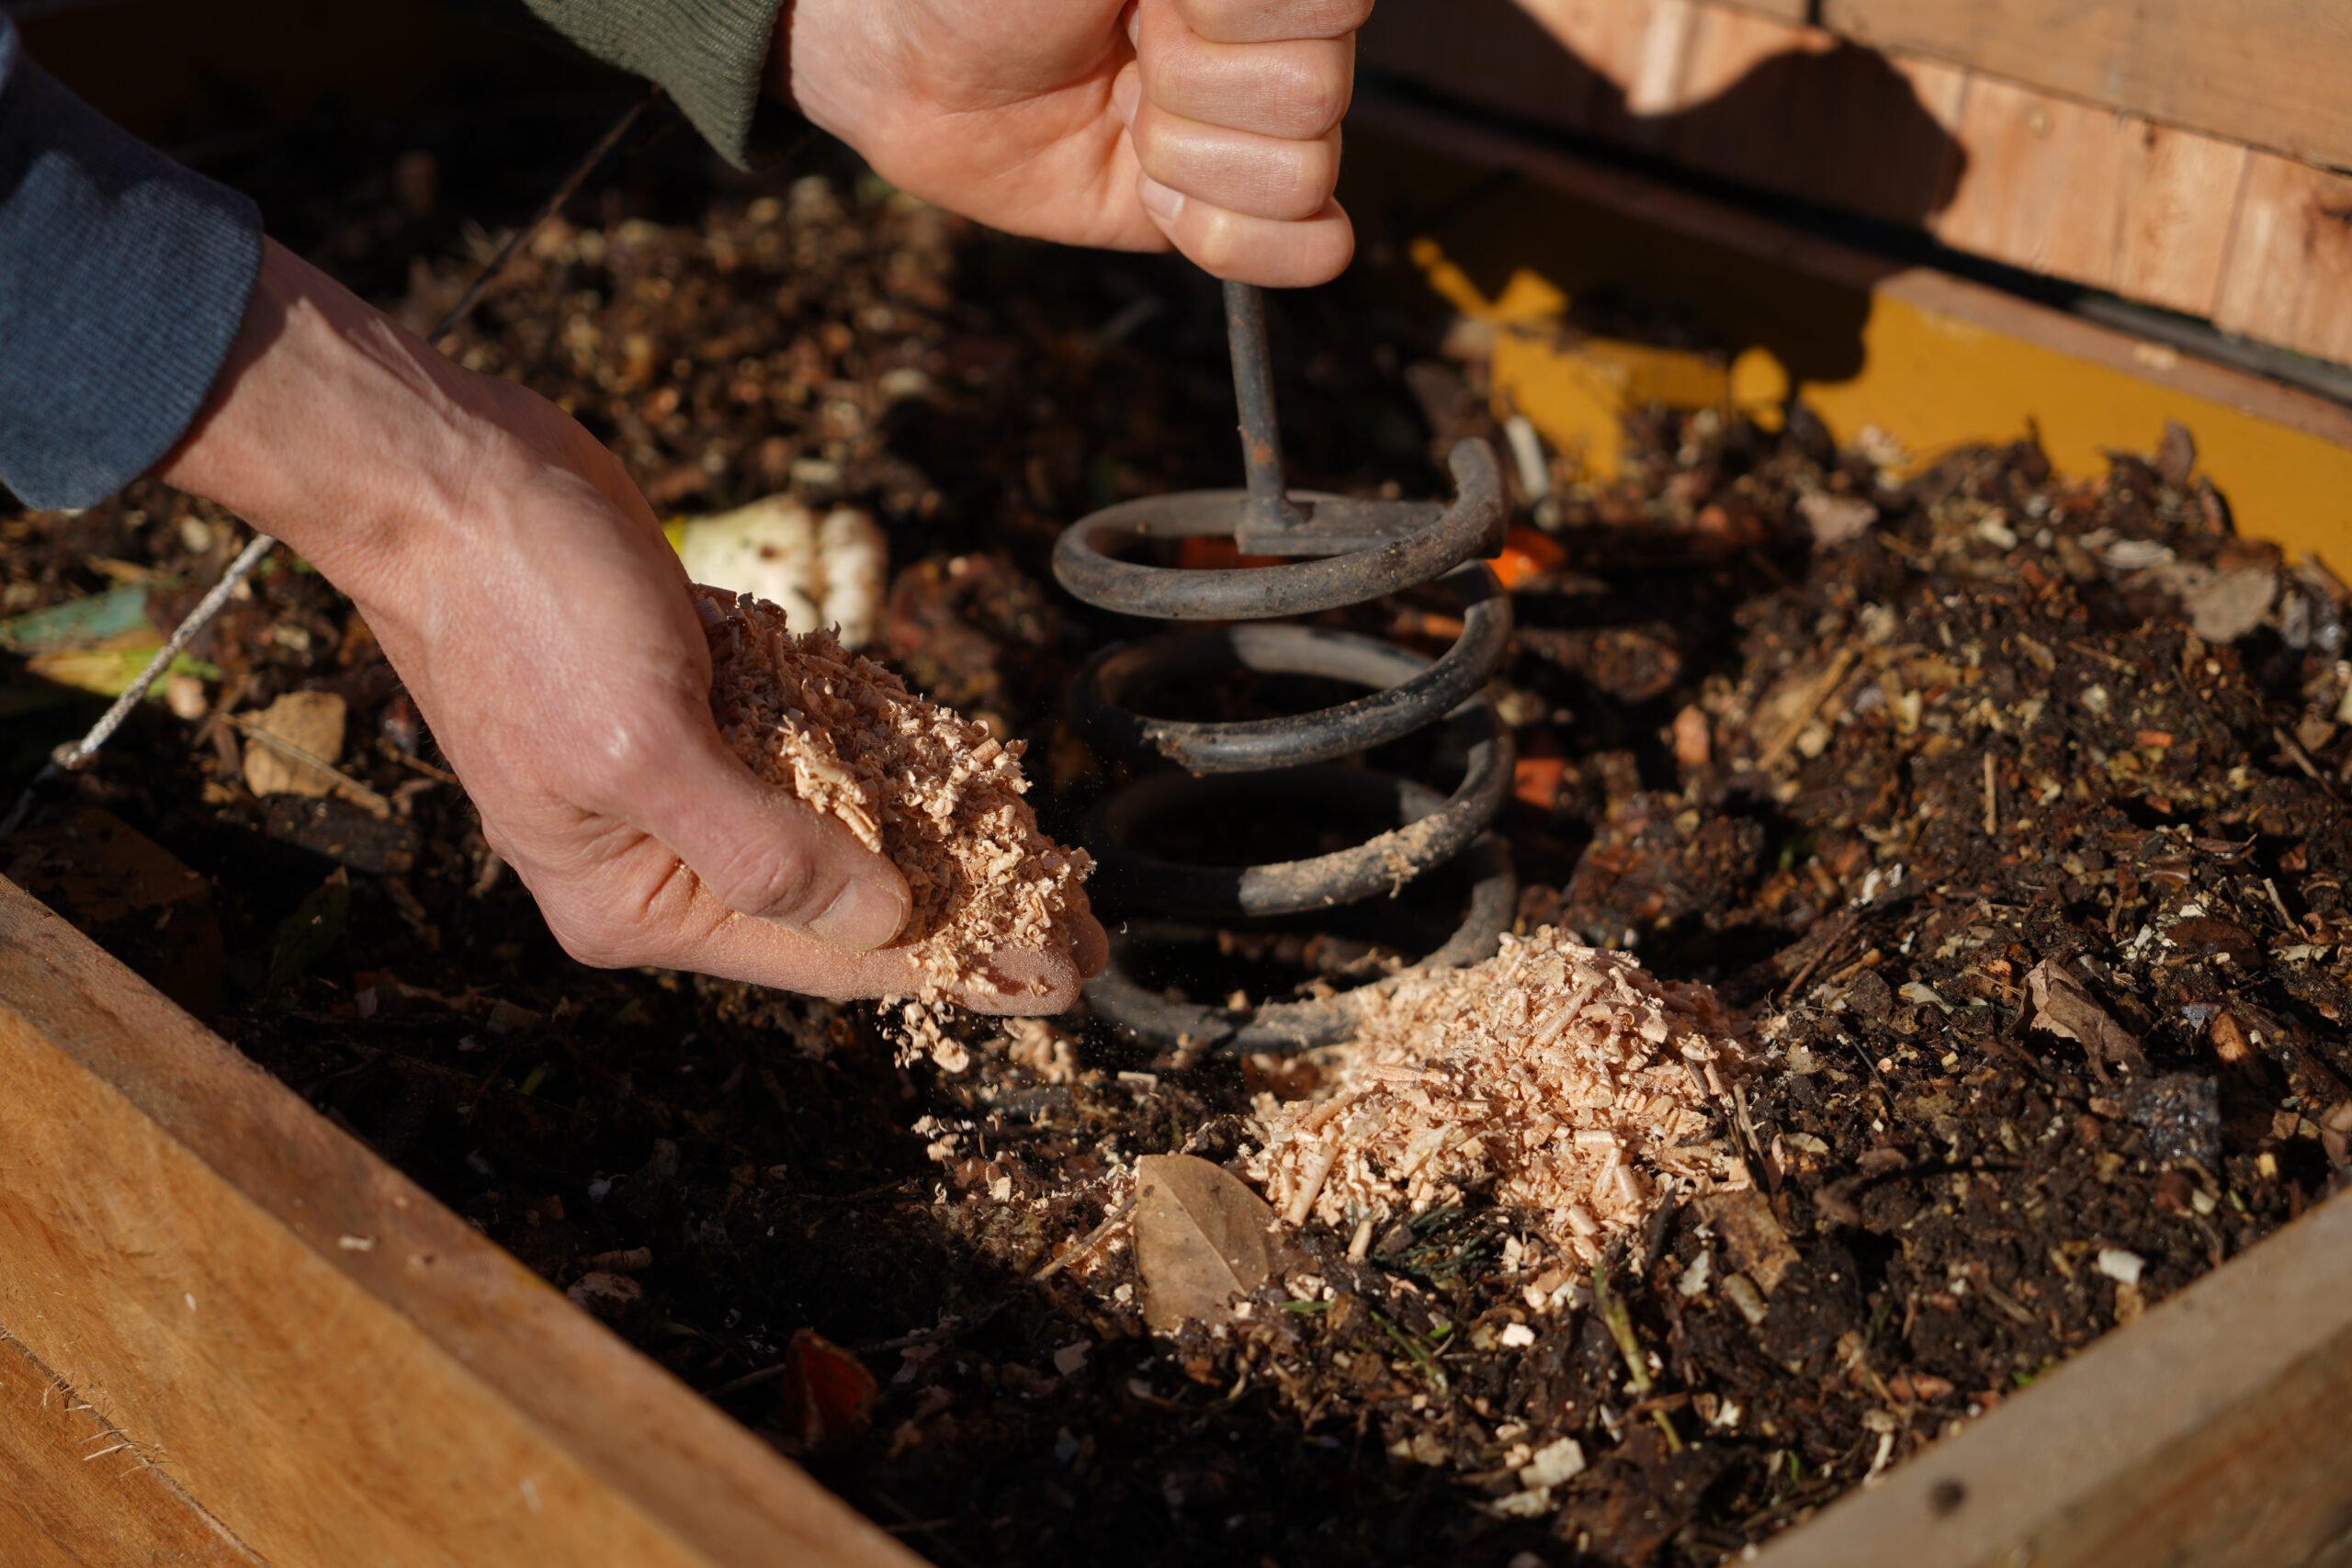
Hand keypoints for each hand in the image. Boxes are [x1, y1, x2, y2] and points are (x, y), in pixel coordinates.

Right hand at [161, 241, 1104, 1012]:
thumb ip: (764, 851)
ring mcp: (689, 777)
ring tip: (1056, 872)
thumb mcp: (643, 743)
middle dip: (970, 916)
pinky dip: (893, 762)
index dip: (953, 968)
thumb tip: (884, 922)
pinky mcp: (708, 701)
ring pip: (846, 827)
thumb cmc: (525, 609)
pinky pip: (824, 750)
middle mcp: (664, 854)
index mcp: (633, 897)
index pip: (827, 955)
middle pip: (849, 903)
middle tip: (1087, 941)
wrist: (449, 476)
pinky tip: (974, 782)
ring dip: (948, 841)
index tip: (1058, 985)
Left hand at [774, 0, 1367, 286]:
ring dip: (1183, 154)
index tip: (1145, 0)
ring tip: (1116, 105)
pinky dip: (1228, 238)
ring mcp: (1250, 122)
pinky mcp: (1225, 206)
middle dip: (1189, 84)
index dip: (1228, 17)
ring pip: (1299, 173)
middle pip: (1315, 96)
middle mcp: (1270, 32)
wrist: (906, 62)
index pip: (1332, 7)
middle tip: (1119, 49)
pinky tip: (1154, 192)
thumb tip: (1301, 10)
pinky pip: (1310, 249)